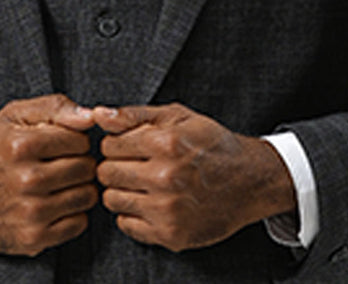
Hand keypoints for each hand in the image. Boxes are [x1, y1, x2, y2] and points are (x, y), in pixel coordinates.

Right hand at [0, 94, 97, 256]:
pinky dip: (74, 214)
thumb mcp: (17, 115)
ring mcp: (29, 212)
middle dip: (80, 162)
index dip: (75, 140)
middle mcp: (26, 180)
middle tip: (61, 163)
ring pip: (88, 195)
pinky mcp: (32, 238)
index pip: (81, 140)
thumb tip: (91, 116)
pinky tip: (57, 203)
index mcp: (22, 146)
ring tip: (60, 183)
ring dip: (80, 188)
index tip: (61, 144)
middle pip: (87, 168)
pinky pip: (79, 223)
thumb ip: (57, 107)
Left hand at [95, 103, 295, 251]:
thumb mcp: (179, 117)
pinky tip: (152, 200)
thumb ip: (135, 115)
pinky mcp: (170, 234)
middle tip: (137, 163)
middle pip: (106, 173)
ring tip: (145, 182)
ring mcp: (167, 209)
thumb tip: (98, 114)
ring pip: (111, 200)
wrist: (249, 180)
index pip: (109, 145)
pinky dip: (134, 213)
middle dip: (117, 165)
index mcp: (166, 142)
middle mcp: (165, 177)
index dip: (118, 143)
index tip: (131, 145)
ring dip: (123, 189)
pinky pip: (126, 224)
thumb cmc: (212, 144)